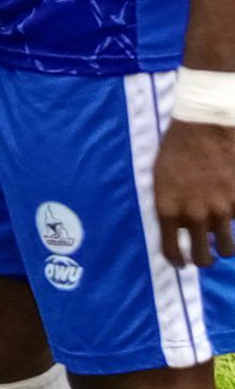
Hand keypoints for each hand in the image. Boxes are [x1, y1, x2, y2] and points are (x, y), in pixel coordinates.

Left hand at [155, 120, 234, 266]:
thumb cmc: (177, 148)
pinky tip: (231, 214)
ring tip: (222, 242)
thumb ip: (169, 206)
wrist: (204, 125)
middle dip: (203, 259)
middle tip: (205, 256)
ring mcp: (222, 210)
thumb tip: (177, 228)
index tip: (182, 264)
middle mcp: (195, 215)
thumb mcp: (160, 178)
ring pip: (228, 248)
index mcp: (168, 209)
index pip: (171, 251)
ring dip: (224, 247)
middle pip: (204, 258)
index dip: (177, 261)